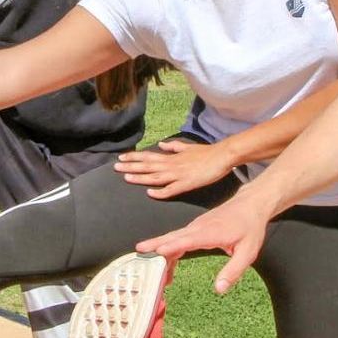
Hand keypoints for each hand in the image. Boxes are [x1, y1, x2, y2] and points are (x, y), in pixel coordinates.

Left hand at [114, 138, 235, 198]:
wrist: (222, 156)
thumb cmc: (206, 153)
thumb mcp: (187, 147)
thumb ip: (173, 147)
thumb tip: (161, 144)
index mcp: (171, 157)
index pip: (149, 156)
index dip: (134, 157)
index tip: (121, 157)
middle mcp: (172, 165)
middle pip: (148, 166)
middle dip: (131, 166)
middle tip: (115, 167)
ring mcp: (178, 174)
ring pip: (156, 176)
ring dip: (141, 177)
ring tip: (126, 178)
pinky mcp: (187, 184)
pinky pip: (172, 189)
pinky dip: (161, 192)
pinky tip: (150, 194)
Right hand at [136, 191, 272, 294]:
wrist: (250, 205)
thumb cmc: (250, 228)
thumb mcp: (248, 252)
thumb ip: (233, 271)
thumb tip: (219, 289)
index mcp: (211, 232)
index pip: (188, 240)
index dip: (173, 245)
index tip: (158, 251)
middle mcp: (199, 228)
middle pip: (173, 236)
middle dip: (155, 244)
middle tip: (139, 252)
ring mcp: (195, 227)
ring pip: (173, 237)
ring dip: (159, 247)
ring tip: (143, 259)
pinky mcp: (195, 228)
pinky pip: (178, 238)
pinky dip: (168, 247)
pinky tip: (163, 259)